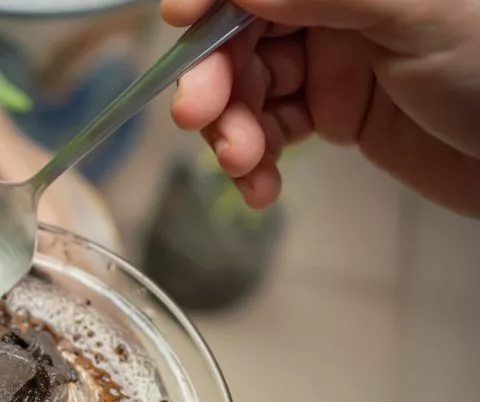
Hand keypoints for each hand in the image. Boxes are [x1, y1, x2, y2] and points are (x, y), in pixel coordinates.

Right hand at [165, 0, 479, 214]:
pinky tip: (260, 186)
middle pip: (241, 32)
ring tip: (243, 164)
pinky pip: (271, 130)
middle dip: (214, 77)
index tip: (183, 23)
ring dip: (230, 129)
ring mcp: (333, 58)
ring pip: (248, 86)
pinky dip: (255, 161)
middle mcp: (336, 6)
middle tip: (199, 117)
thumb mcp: (416, 13)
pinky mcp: (334, 111)